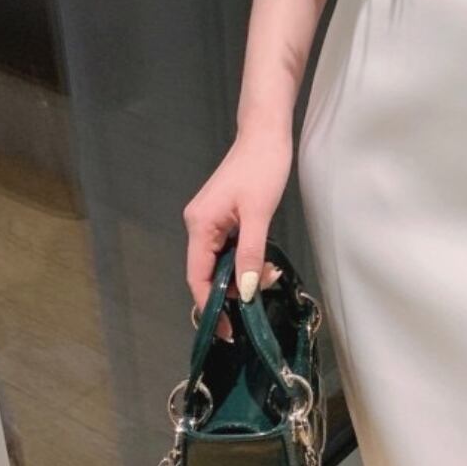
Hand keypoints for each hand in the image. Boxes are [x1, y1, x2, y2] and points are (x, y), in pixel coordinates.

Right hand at [183, 129, 292, 339]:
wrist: (266, 134)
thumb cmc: (263, 168)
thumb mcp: (260, 214)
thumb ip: (250, 254)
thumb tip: (243, 293)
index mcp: (199, 225)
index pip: (198, 277)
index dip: (210, 307)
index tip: (226, 331)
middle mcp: (198, 225)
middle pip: (208, 272)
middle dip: (233, 290)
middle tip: (262, 294)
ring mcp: (209, 220)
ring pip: (220, 261)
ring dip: (242, 274)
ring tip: (268, 275)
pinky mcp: (223, 216)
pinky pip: (228, 248)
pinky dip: (244, 259)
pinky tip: (263, 262)